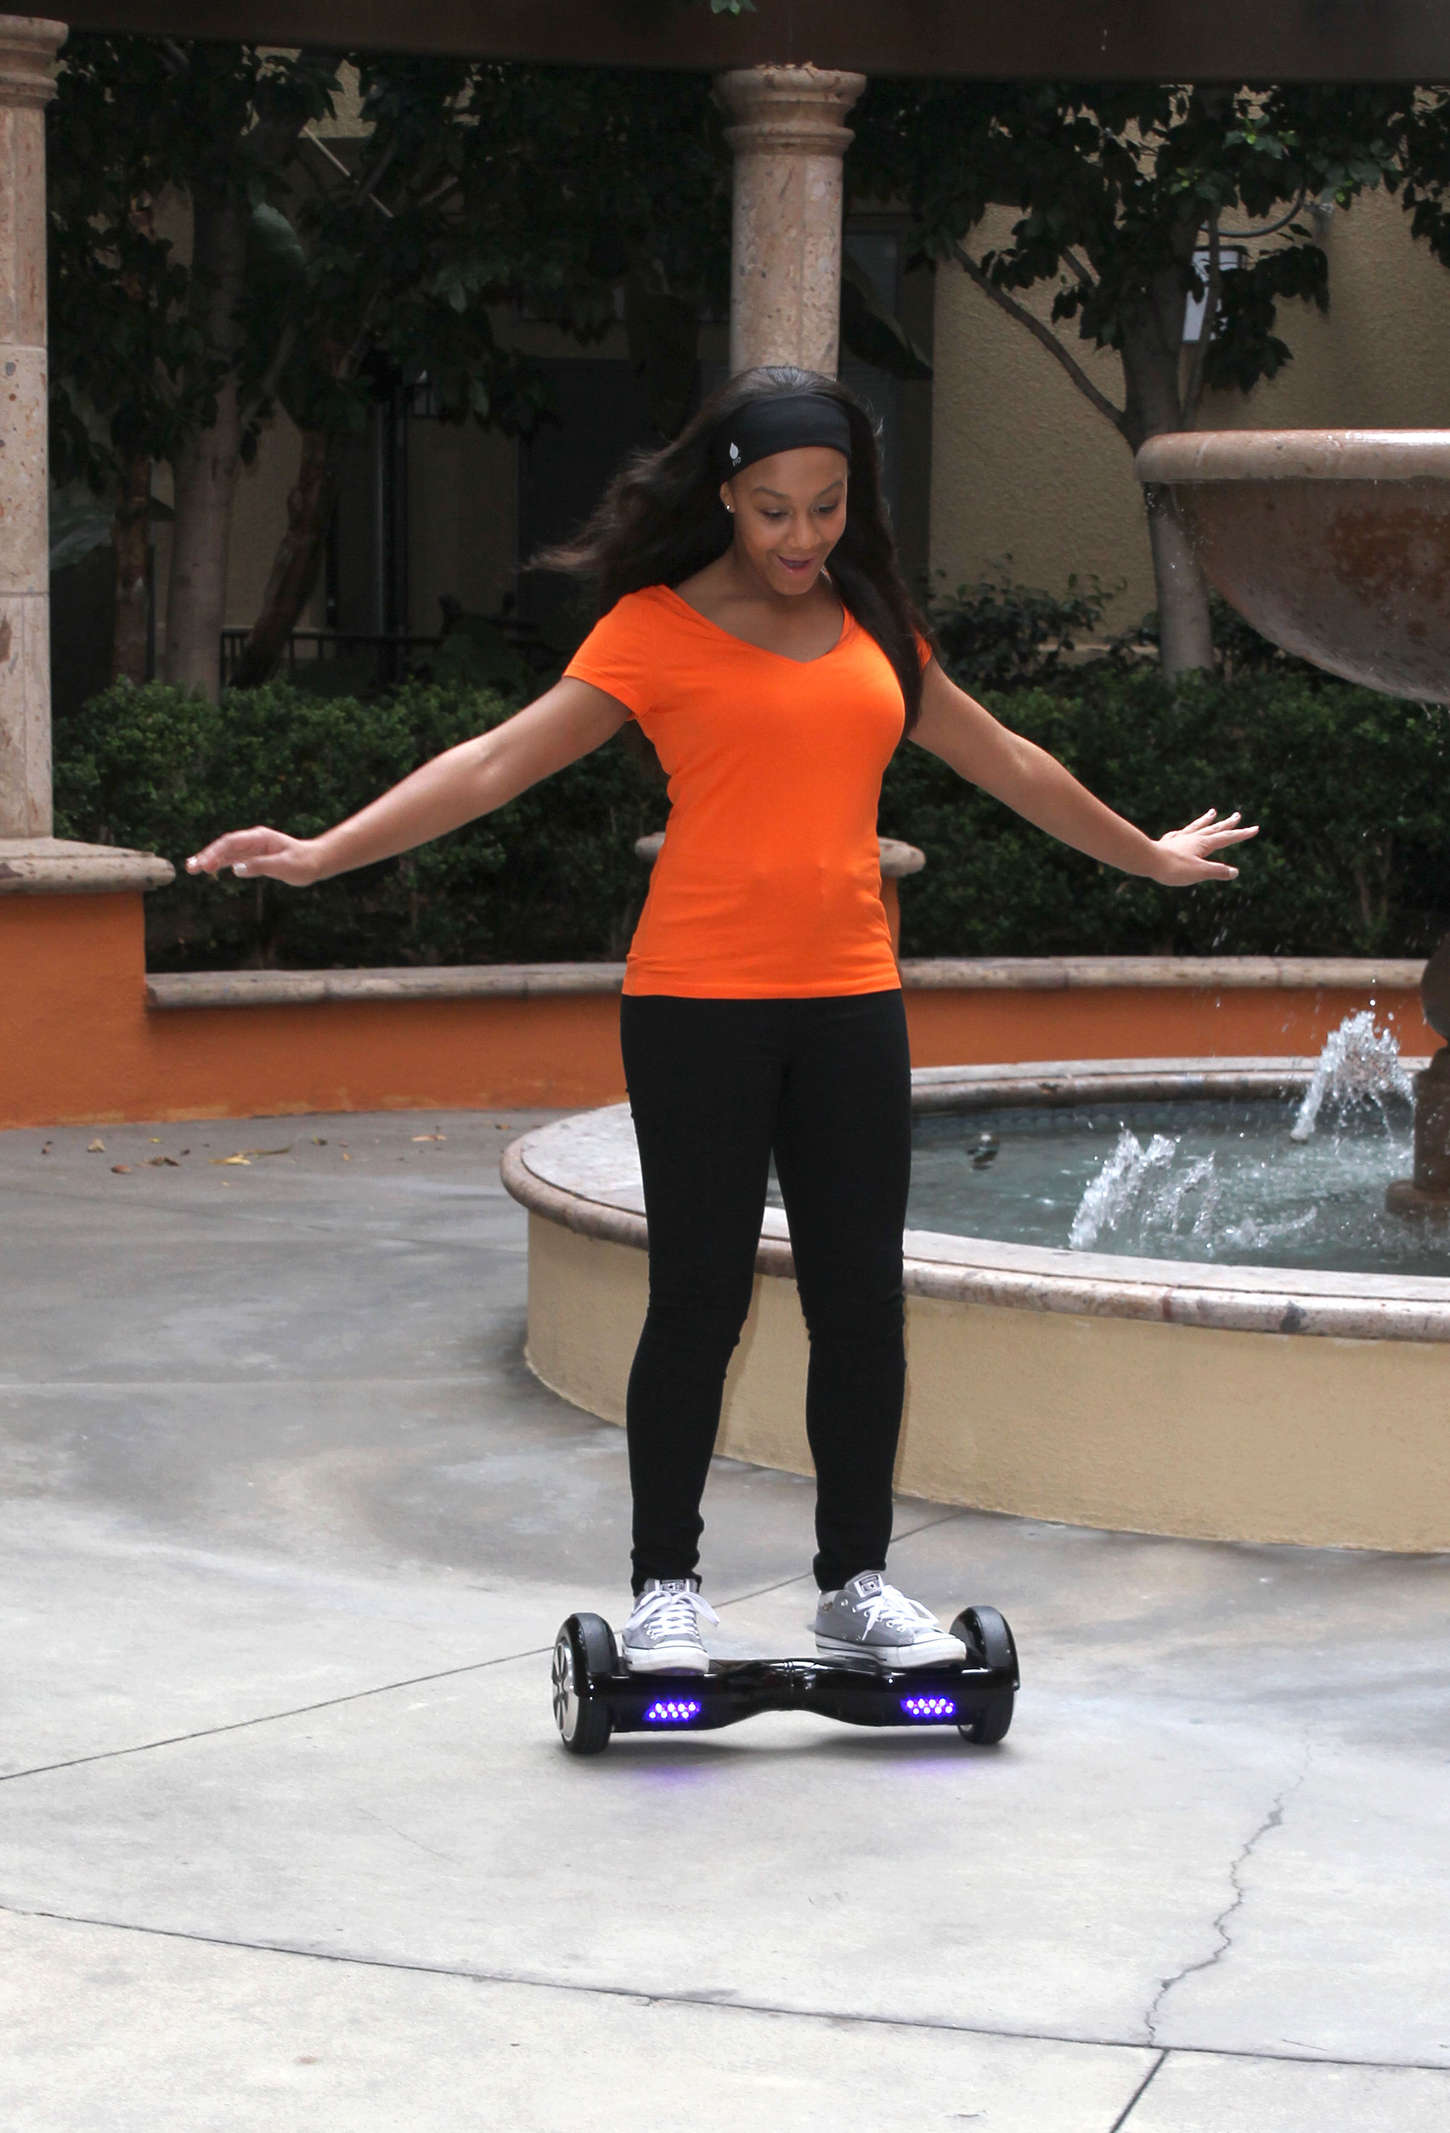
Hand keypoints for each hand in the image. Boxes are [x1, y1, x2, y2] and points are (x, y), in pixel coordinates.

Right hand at [186, 827, 321, 886]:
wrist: (315, 862)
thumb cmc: (302, 863)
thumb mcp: (283, 866)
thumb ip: (259, 866)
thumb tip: (236, 870)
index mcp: (259, 838)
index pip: (232, 843)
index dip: (216, 852)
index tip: (205, 864)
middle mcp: (252, 840)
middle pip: (224, 846)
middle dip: (207, 855)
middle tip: (190, 867)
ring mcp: (251, 848)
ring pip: (225, 852)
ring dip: (209, 859)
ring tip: (191, 868)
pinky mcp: (252, 857)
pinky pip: (232, 859)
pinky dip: (219, 864)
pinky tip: (207, 869)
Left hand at [1148, 809, 1257, 885]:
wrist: (1146, 860)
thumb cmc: (1173, 868)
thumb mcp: (1199, 872)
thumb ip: (1218, 871)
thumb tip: (1234, 872)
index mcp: (1203, 844)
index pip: (1227, 838)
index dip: (1242, 834)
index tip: (1255, 828)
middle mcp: (1193, 838)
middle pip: (1213, 829)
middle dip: (1227, 824)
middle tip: (1238, 815)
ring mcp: (1180, 839)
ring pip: (1197, 827)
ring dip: (1206, 820)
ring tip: (1212, 812)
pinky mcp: (1167, 843)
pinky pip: (1180, 833)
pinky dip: (1186, 831)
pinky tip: (1182, 832)